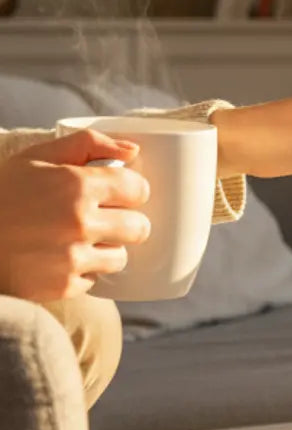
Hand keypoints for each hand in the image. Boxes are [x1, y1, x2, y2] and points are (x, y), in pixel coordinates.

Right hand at [0, 130, 150, 300]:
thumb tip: (133, 150)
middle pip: (139, 227)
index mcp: (77, 184)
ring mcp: (72, 257)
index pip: (138, 189)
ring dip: (106, 249)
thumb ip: (88, 144)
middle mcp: (79, 222)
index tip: (118, 193)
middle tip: (102, 219)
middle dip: (125, 222)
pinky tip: (58, 259)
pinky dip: (82, 271)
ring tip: (76, 240)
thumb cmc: (2, 193)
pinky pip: (94, 279)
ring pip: (121, 257)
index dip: (130, 190)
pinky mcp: (63, 286)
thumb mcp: (37, 157)